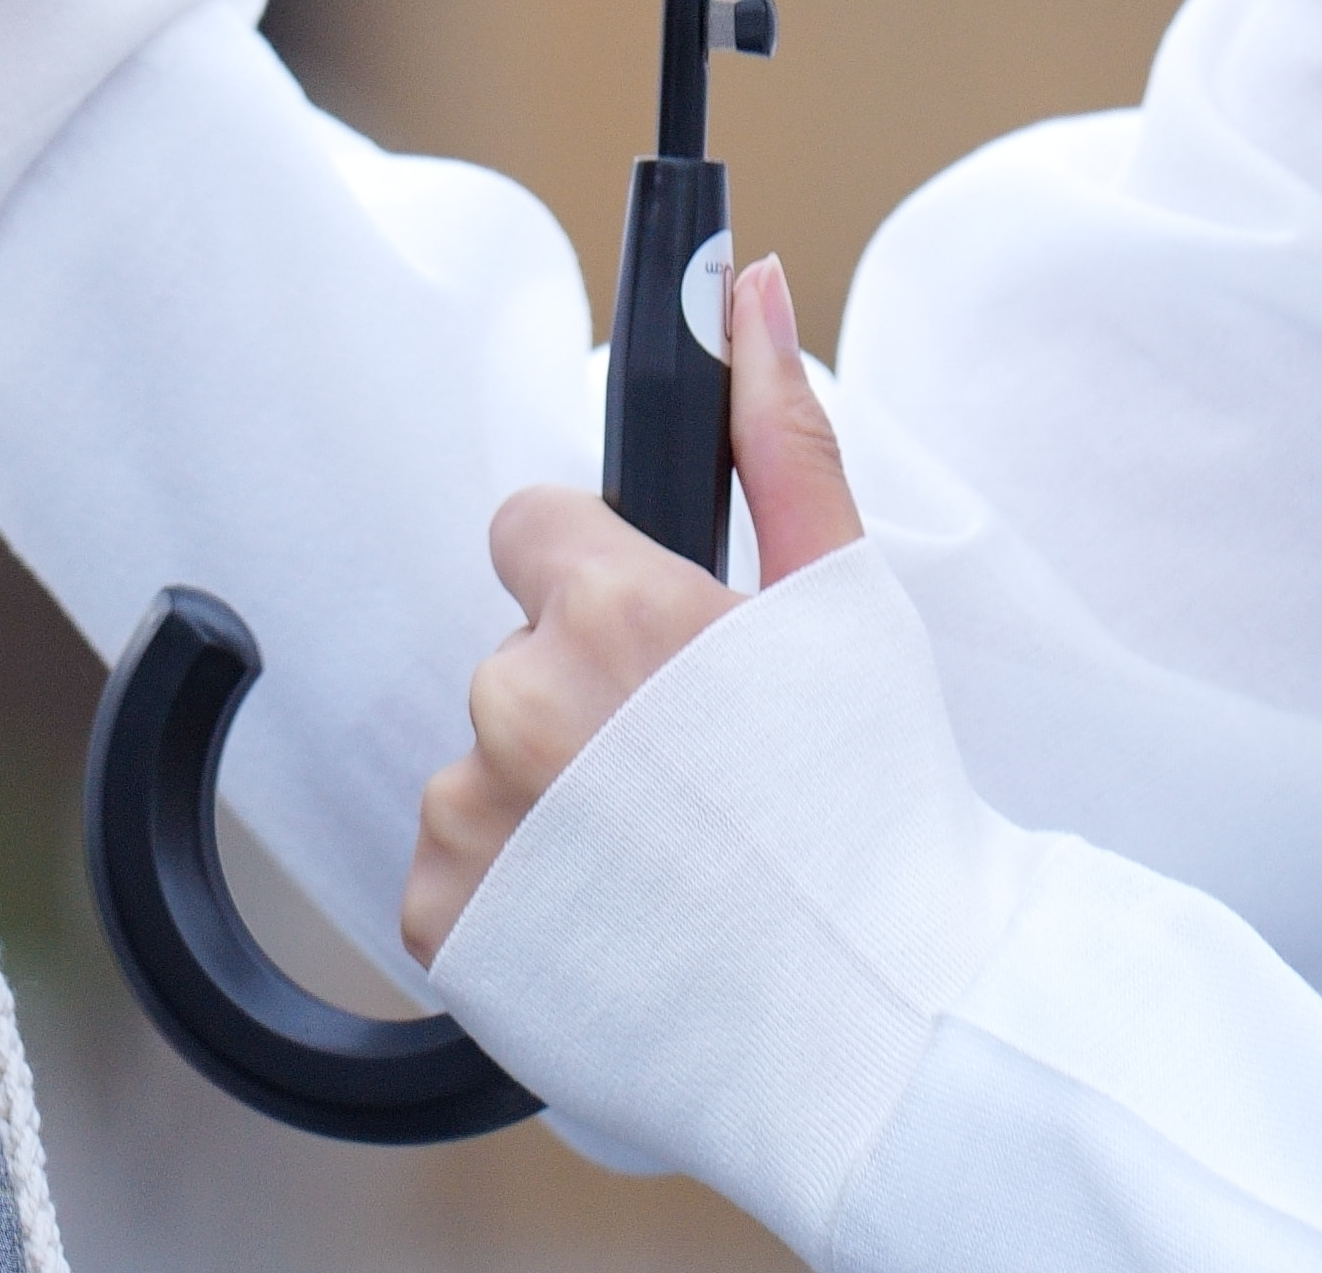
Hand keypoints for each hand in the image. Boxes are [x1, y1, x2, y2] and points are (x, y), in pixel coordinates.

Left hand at [405, 250, 861, 958]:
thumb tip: (744, 290)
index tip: (660, 648)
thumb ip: (776, 434)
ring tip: (663, 868)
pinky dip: (515, 897)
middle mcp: (519, 704)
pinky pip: (455, 873)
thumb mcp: (844, 601)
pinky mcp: (444, 921)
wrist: (876, 1030)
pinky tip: (610, 923)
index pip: (530, 528)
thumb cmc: (877, 817)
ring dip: (548, 804)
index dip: (600, 581)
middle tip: (690, 780)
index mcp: (609, 610)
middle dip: (586, 703)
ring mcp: (470, 818)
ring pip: (486, 769)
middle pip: (519, 659)